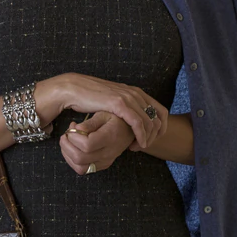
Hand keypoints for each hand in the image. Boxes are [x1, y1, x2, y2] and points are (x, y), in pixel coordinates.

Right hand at [41, 74, 166, 149]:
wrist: (74, 89)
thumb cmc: (91, 97)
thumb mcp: (114, 101)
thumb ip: (126, 106)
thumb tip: (133, 118)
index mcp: (136, 92)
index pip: (162, 111)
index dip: (161, 128)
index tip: (152, 139)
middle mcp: (135, 93)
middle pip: (159, 118)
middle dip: (154, 136)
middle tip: (142, 146)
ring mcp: (128, 97)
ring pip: (150, 122)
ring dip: (147, 138)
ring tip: (136, 147)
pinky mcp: (119, 103)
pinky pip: (138, 122)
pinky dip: (140, 136)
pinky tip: (136, 145)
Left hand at [59, 112, 135, 174]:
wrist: (130, 129)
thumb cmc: (115, 118)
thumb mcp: (103, 114)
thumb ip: (90, 123)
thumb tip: (76, 129)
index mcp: (110, 137)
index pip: (87, 145)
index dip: (74, 137)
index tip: (72, 127)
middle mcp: (108, 153)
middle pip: (80, 158)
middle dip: (67, 146)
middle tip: (65, 134)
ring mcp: (105, 161)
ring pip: (80, 168)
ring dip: (68, 155)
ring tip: (68, 141)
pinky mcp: (102, 165)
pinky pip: (84, 169)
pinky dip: (73, 161)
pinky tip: (72, 148)